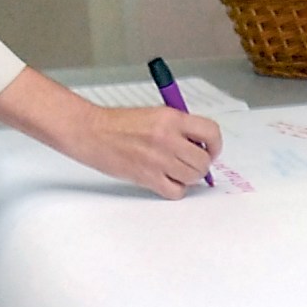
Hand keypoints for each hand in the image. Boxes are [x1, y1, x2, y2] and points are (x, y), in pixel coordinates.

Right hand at [0, 68, 220, 199]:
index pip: (211, 133)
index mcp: (172, 118)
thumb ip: (180, 128)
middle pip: (203, 160)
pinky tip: (166, 180)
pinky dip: (175, 189)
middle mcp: (169, 138)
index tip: (210, 149)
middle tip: (190, 162)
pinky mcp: (148, 177)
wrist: (92, 132)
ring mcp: (159, 159)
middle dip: (201, 164)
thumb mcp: (156, 115)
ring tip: (175, 170)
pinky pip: (176, 191)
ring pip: (193, 178)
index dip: (214, 145)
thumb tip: (202, 145)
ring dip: (188, 177)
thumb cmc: (120, 124)